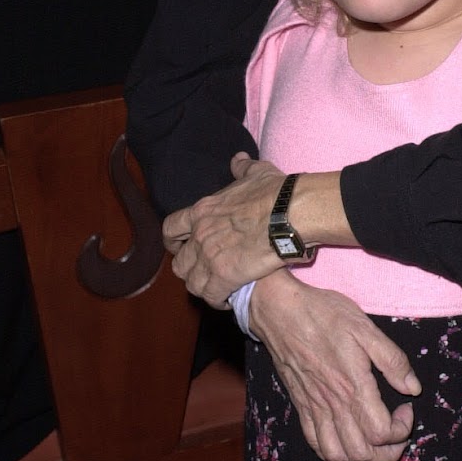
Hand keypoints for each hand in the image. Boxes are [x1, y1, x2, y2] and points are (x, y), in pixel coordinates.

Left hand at [163, 154, 286, 303]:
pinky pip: (210, 296)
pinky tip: (228, 299)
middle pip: (178, 262)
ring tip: (215, 289)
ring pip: (190, 282)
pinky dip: (217, 300)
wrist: (291, 212)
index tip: (181, 246)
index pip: (171, 228)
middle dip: (189, 269)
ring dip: (202, 287)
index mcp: (203, 211)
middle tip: (203, 272)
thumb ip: (241, 168)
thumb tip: (236, 160)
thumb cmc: (275, 191)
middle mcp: (200, 235)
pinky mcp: (225, 276)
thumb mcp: (255, 172)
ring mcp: (210, 257)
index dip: (173, 241)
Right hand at [249, 271, 420, 460]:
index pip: (381, 432)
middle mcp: (333, 403)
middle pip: (362, 452)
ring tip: (376, 443)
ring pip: (338, 455)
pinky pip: (315, 444)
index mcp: (353, 385)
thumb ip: (393, 361)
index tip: (406, 408)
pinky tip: (348, 448)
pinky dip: (334, 455)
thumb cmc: (324, 314)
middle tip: (398, 433)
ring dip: (362, 458)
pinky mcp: (301, 406)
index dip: (401, 429)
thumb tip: (413, 388)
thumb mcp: (365, 328)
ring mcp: (314, 408)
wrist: (281, 311)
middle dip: (388, 453)